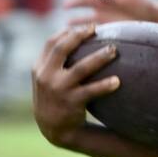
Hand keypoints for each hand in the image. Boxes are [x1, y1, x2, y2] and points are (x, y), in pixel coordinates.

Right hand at [32, 24, 119, 147]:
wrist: (53, 128)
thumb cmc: (55, 97)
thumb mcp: (47, 78)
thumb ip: (55, 61)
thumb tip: (75, 35)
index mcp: (39, 68)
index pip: (51, 44)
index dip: (68, 33)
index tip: (87, 28)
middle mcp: (46, 77)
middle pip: (62, 49)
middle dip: (79, 36)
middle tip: (97, 29)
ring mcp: (58, 90)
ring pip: (80, 68)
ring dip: (99, 57)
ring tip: (114, 50)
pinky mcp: (71, 102)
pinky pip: (91, 91)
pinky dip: (104, 85)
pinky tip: (117, 81)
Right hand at [65, 0, 155, 24]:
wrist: (151, 17)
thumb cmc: (143, 2)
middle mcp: (103, 4)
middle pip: (85, 3)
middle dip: (75, 3)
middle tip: (65, 5)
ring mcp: (103, 15)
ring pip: (86, 17)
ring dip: (76, 20)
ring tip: (67, 25)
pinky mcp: (106, 26)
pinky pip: (92, 28)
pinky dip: (84, 31)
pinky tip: (78, 36)